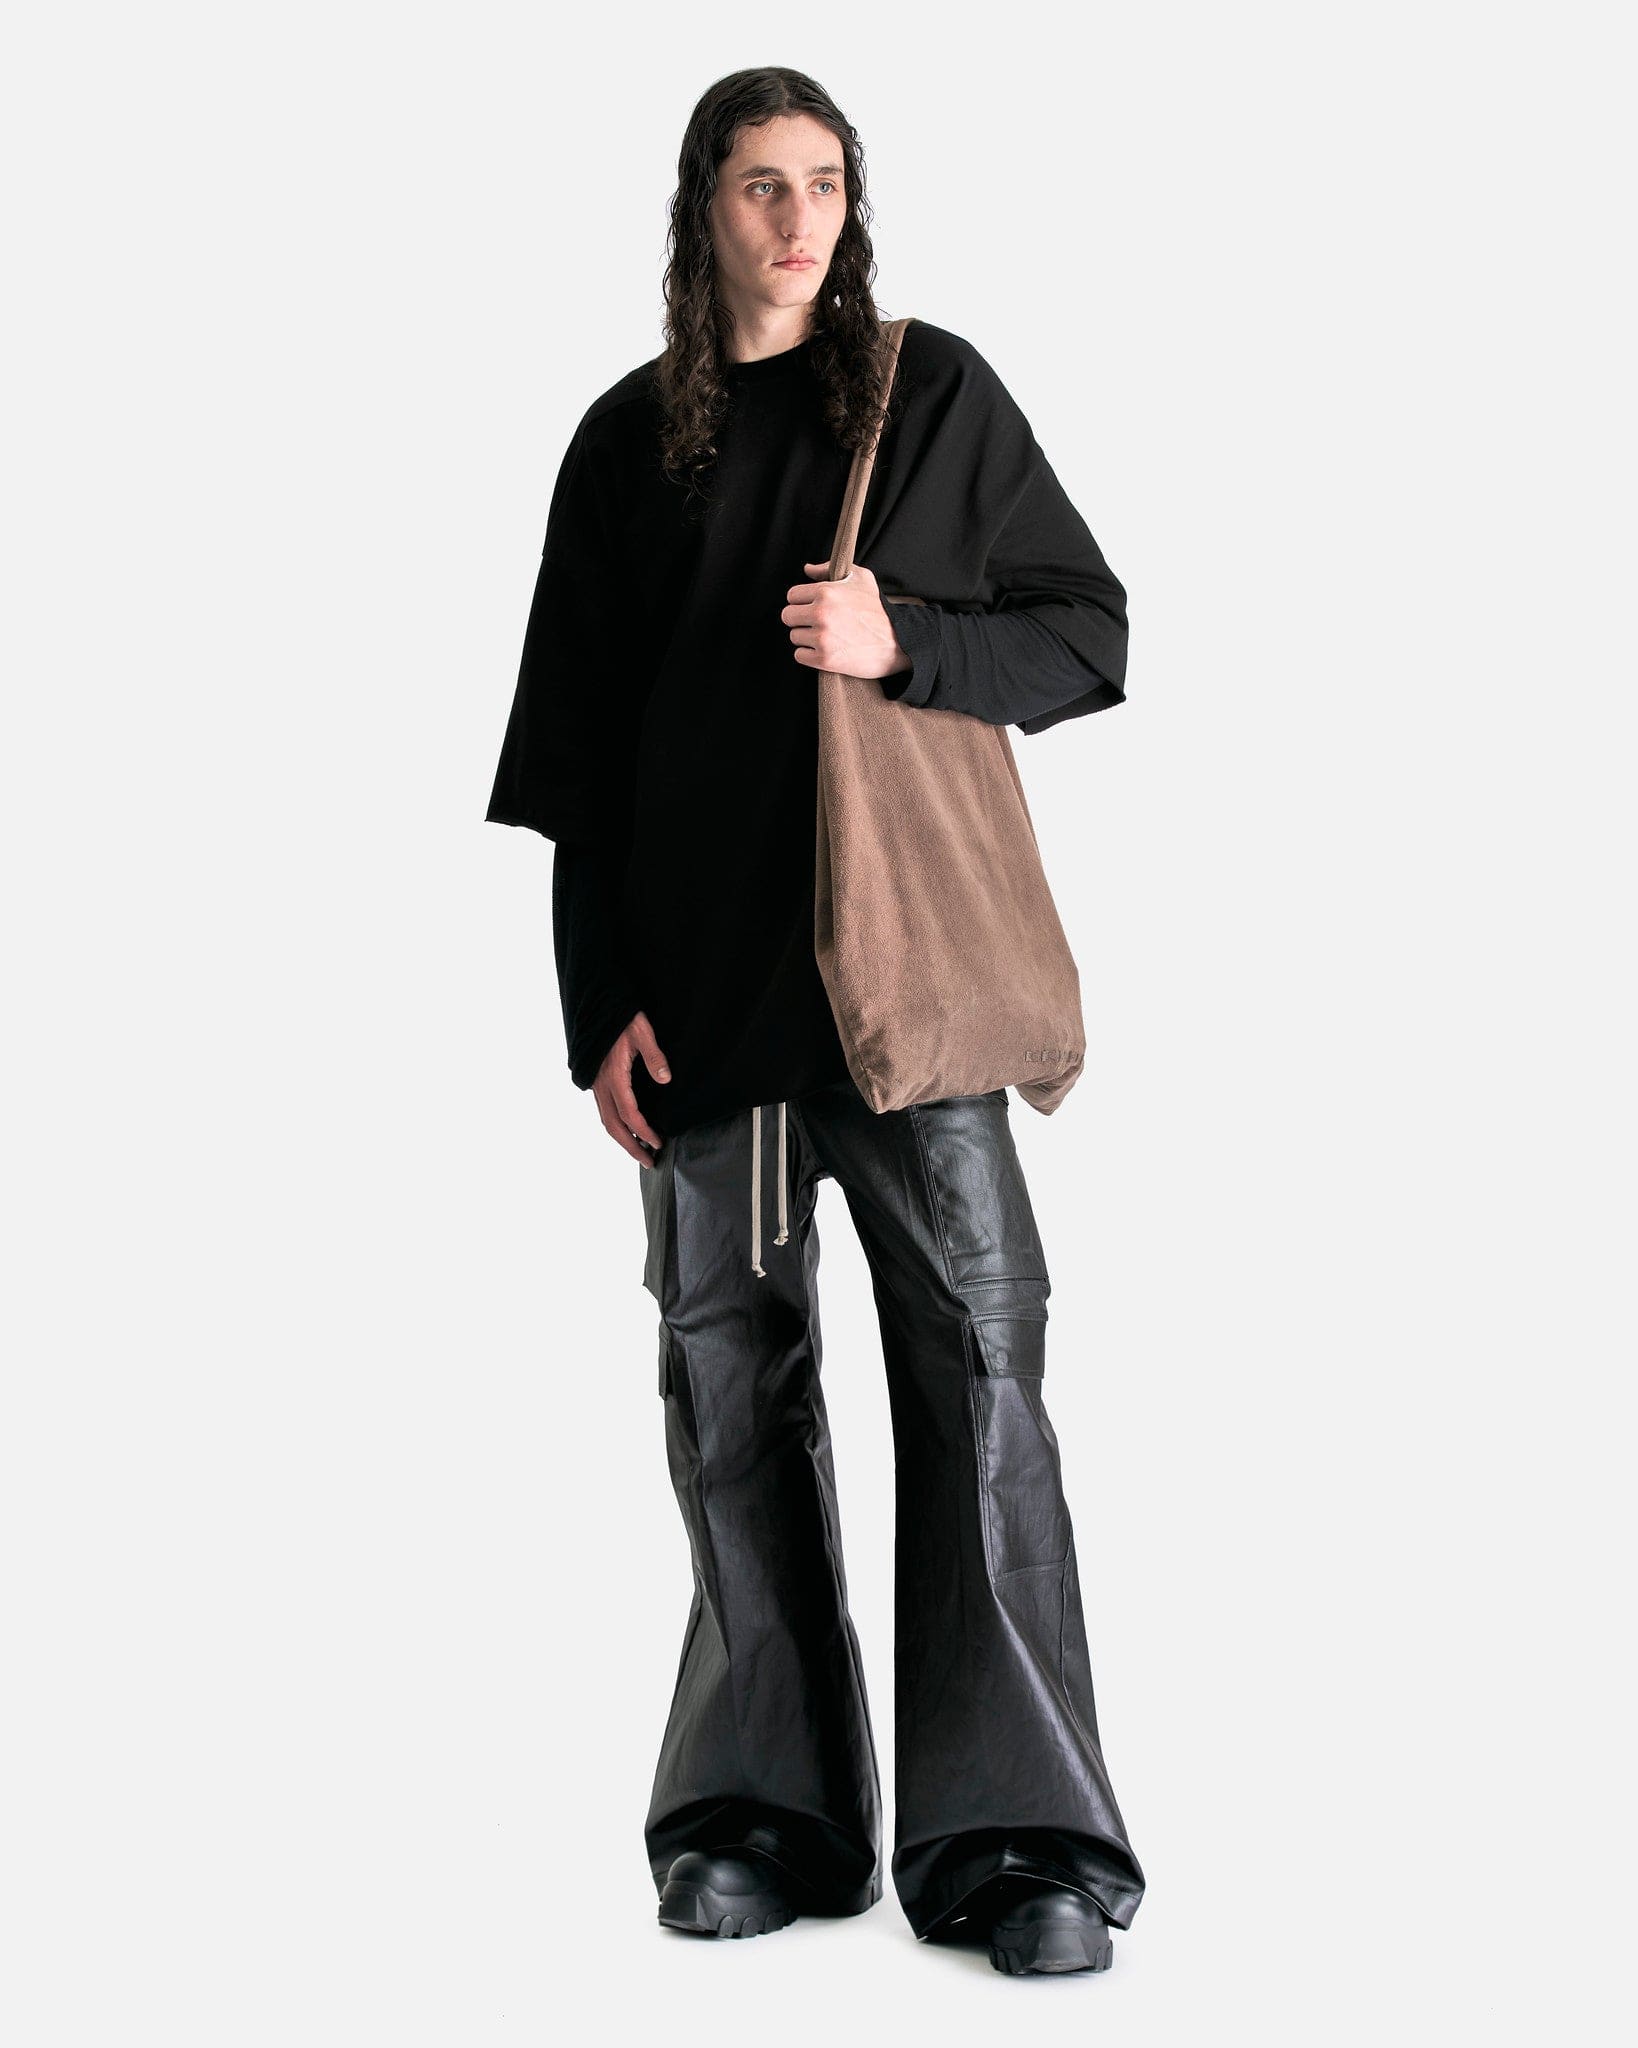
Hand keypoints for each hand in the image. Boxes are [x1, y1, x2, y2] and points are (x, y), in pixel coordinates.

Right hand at [594, 1010, 669, 1166]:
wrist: (599, 1005)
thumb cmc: (621, 1017)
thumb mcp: (642, 1032)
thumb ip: (654, 1056)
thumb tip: (665, 1079)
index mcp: (613, 1076)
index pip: (629, 1114)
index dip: (643, 1132)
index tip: (658, 1143)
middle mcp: (601, 1084)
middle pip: (613, 1126)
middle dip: (630, 1147)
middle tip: (648, 1162)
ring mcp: (596, 1083)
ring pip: (606, 1120)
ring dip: (622, 1138)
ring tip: (639, 1151)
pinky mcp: (596, 1080)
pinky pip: (603, 1110)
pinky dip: (615, 1125)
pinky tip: (627, 1128)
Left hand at [783, 558, 913, 679]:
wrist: (898, 642)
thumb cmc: (878, 609)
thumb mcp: (861, 579)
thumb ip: (829, 569)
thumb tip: (807, 569)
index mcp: (826, 592)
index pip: (792, 596)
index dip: (802, 601)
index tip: (813, 607)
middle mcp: (821, 614)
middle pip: (788, 616)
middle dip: (800, 619)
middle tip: (817, 623)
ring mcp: (822, 638)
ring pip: (794, 636)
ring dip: (806, 638)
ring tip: (827, 637)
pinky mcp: (824, 659)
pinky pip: (799, 655)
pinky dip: (809, 655)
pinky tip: (826, 650)